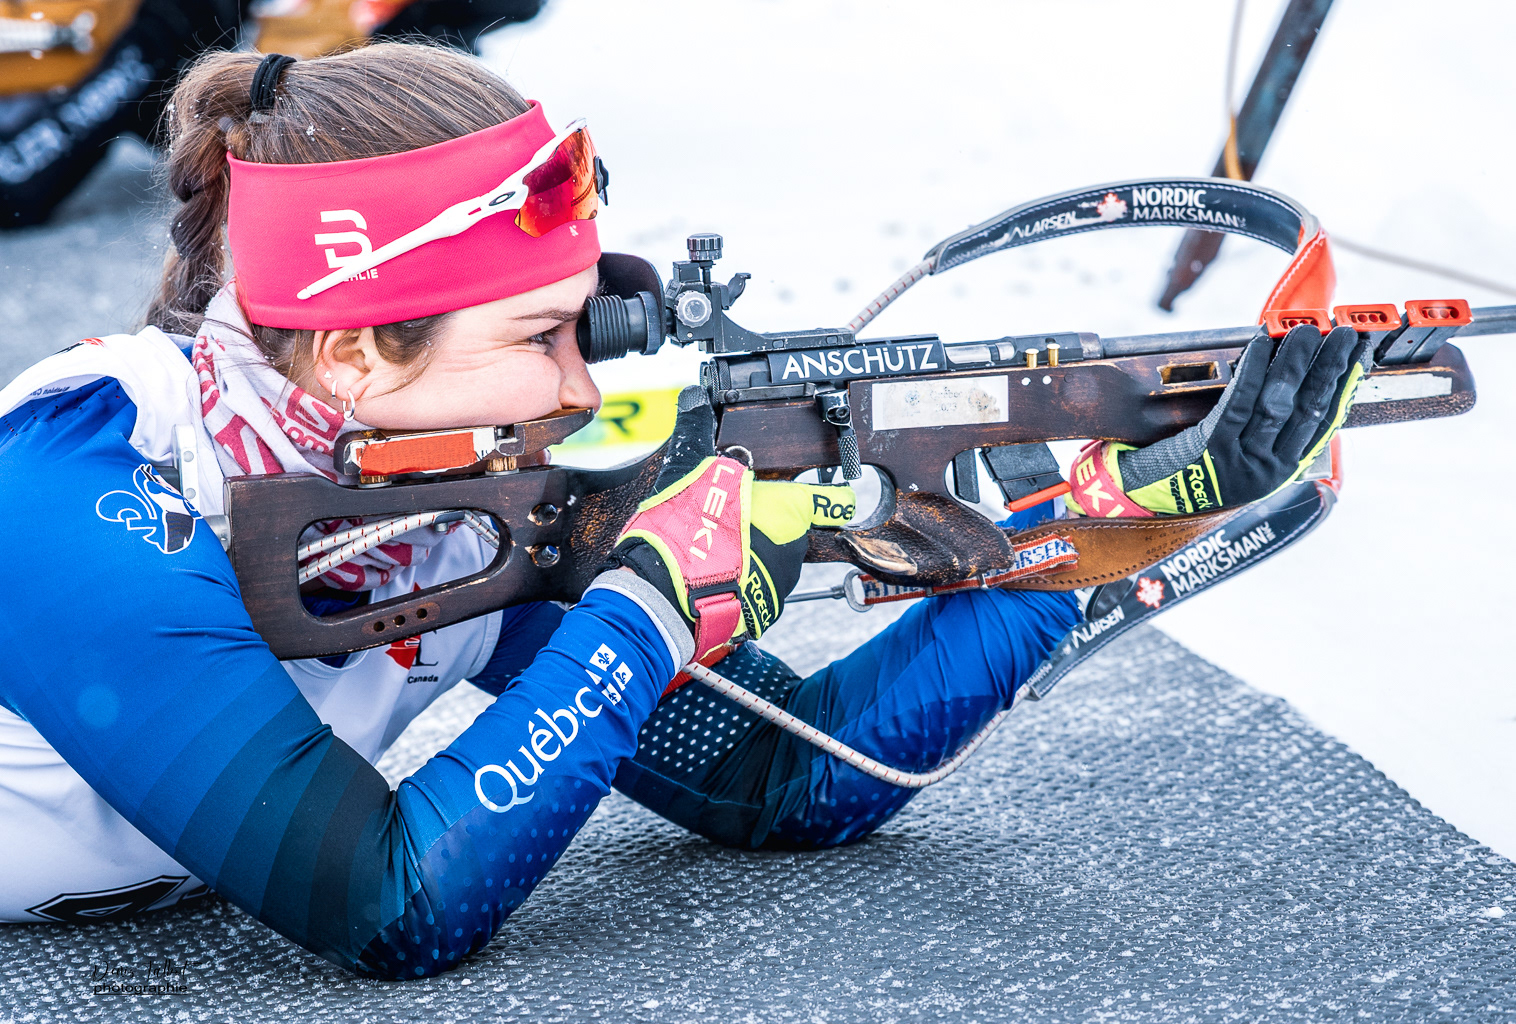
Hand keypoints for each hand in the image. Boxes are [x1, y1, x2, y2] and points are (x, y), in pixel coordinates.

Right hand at [613, 386, 854, 658]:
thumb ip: (698, 430)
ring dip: (749, 556)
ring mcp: (778, 585)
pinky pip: (754, 591)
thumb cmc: (682, 529)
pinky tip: (708, 575)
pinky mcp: (761, 615)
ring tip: (710, 549)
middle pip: (788, 531)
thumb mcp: (687, 466)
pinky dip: (736, 584)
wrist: (663, 594)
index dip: (829, 497)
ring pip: (771, 563)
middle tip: (726, 519)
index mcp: (786, 510)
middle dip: (763, 525)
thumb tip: (694, 398)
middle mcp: (792, 549)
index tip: (837, 495)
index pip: (827, 500)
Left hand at [1066, 324, 1368, 515]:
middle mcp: (1268, 470)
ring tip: (1306, 331)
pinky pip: (1238, 402)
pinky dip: (1253, 371)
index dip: (1343, 386)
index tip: (1356, 354)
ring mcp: (1241, 461)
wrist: (1151, 497)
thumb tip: (1305, 382)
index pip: (1324, 424)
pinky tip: (1262, 344)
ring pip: (1277, 404)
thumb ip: (1273, 433)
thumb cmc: (1198, 469)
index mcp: (1282, 472)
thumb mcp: (1245, 459)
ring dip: (1294, 363)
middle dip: (1326, 368)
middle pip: (1306, 410)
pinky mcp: (1213, 448)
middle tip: (1339, 333)